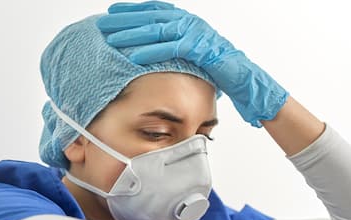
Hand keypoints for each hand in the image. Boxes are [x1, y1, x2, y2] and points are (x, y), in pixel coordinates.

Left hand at [97, 1, 288, 126]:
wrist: (246, 80)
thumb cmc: (220, 71)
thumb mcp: (193, 56)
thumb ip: (177, 48)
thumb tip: (156, 50)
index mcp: (188, 21)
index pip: (156, 10)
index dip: (134, 10)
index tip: (113, 13)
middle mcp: (191, 23)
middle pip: (152, 18)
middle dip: (126, 21)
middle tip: (104, 24)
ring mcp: (196, 34)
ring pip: (158, 31)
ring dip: (132, 35)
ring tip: (111, 41)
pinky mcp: (200, 49)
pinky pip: (170, 49)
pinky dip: (150, 52)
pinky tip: (133, 57)